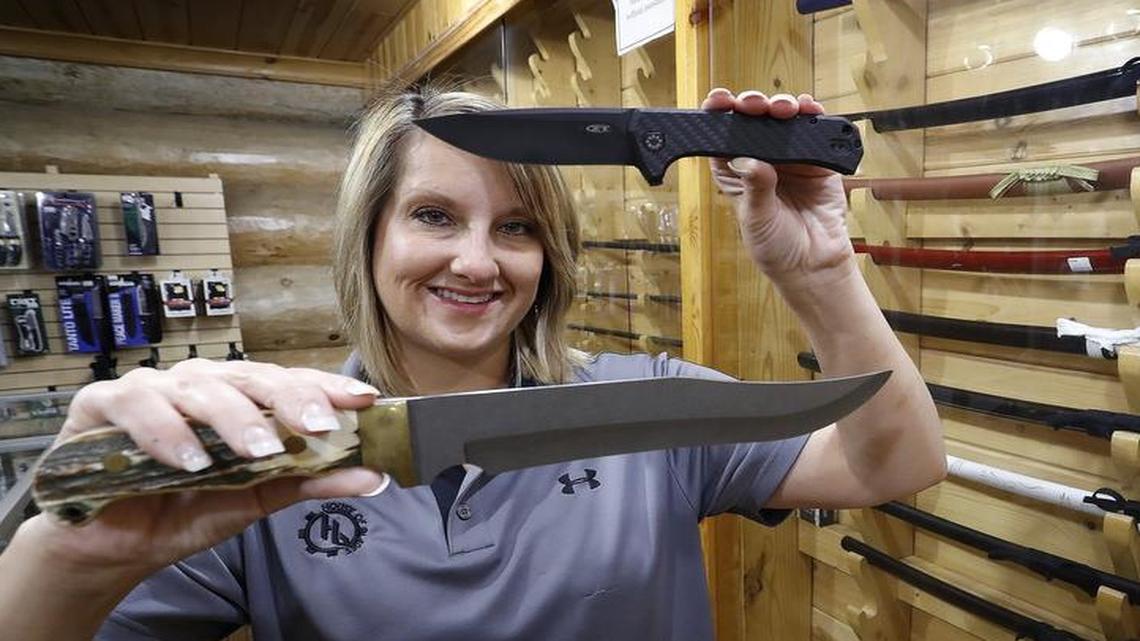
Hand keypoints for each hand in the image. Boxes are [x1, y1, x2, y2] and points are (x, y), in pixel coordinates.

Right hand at [22, 359, 384, 577]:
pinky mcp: (102, 403)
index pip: (289, 381)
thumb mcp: (257, 498)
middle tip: (319, 425)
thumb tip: (373, 477)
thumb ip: (311, 482)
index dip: (326, 387)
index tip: (365, 400)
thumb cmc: (186, 508)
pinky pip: (138, 405)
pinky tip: (191, 461)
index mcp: (239, 396)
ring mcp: (152, 388)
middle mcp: (200, 383)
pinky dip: (166, 431)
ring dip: (233, 419)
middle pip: (251, 377)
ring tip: (260, 452)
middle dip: (290, 399)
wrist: (115, 545)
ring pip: (199, 387)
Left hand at [702, 89, 853, 280]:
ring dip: (782, 106)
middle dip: (753, 106)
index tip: (719, 101)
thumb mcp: (756, 217)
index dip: (719, 115)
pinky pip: (816, 131)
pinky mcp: (818, 160)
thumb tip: (750, 160)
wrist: (813, 265)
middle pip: (753, 121)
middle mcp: (762, 160)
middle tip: (755, 106)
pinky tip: (807, 107)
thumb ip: (756, 187)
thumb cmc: (775, 246)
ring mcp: (791, 158)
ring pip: (783, 120)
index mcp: (736, 172)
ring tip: (783, 108)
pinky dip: (812, 115)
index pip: (722, 137)